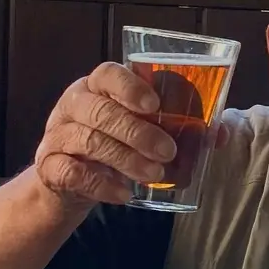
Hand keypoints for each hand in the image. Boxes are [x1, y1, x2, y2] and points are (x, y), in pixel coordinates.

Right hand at [34, 62, 176, 206]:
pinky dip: (101, 185)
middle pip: (100, 111)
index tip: (154, 105)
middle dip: (137, 132)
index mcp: (96, 87)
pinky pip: (73, 173)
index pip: (107, 74)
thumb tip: (220, 134)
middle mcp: (72, 105)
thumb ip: (176, 128)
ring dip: (125, 159)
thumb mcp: (138, 130)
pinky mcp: (49, 166)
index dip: (129, 87)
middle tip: (167, 151)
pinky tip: (123, 194)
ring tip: (154, 175)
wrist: (67, 182)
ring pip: (89, 141)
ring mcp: (57, 135)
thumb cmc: (111, 145)